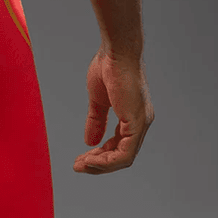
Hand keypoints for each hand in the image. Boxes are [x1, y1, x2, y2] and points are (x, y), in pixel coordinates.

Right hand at [73, 50, 154, 174]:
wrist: (117, 51)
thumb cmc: (109, 67)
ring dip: (100, 166)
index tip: (81, 158)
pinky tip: (90, 159)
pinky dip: (106, 161)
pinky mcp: (137, 123)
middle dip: (98, 165)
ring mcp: (140, 124)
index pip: (119, 147)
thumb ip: (96, 121)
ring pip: (123, 159)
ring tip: (80, 165)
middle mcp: (140, 123)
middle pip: (121, 157)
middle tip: (77, 166)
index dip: (100, 156)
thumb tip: (90, 142)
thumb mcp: (98, 101)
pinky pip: (124, 154)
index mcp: (133, 117)